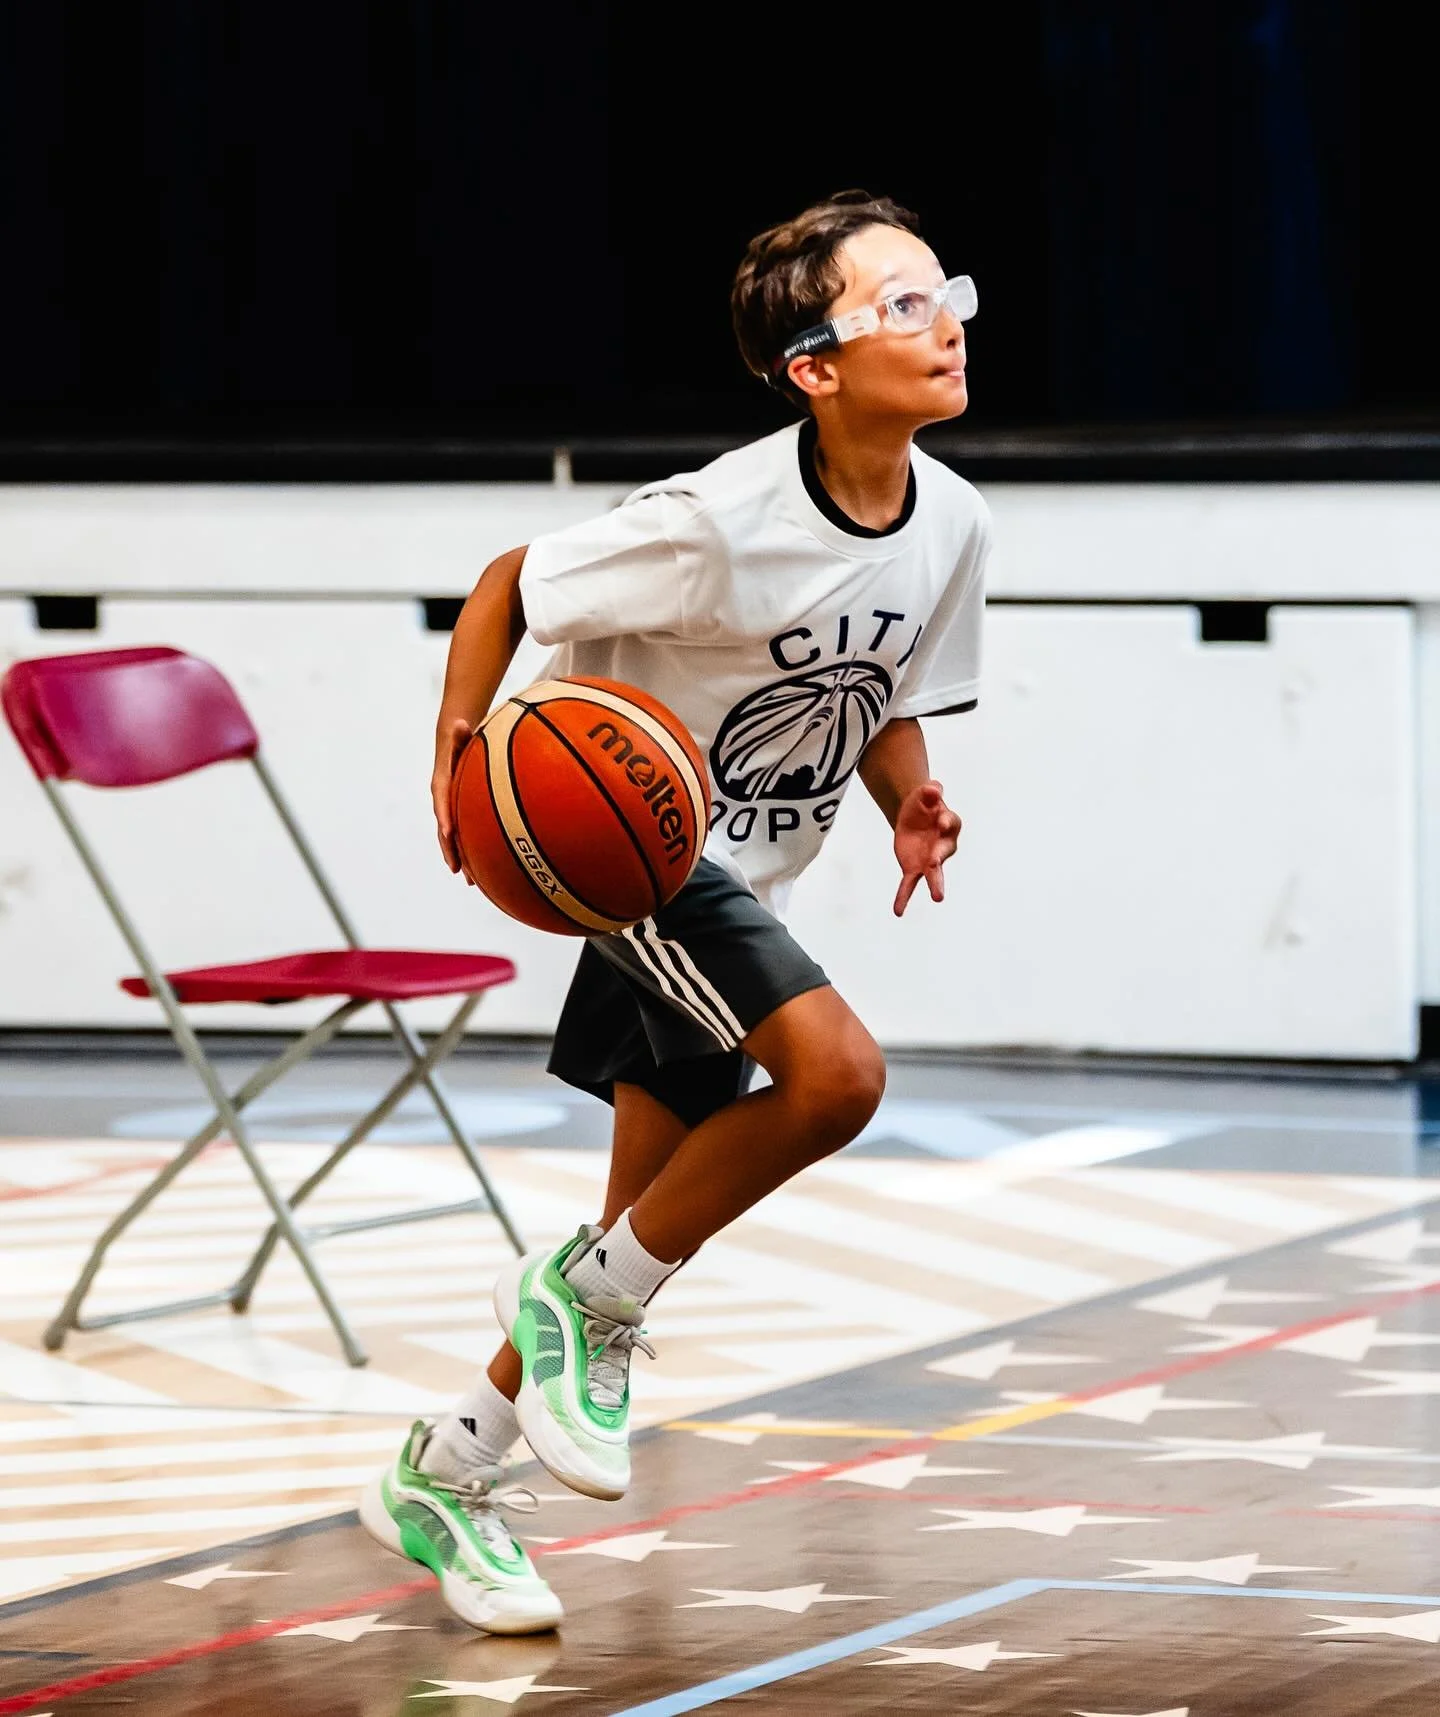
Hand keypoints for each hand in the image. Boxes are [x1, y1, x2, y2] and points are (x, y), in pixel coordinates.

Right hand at [432, 716, 475, 881]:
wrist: (453, 744)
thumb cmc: (460, 739)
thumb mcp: (460, 734)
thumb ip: (460, 732)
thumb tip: (459, 722)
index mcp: (442, 784)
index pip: (442, 803)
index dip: (444, 818)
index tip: (448, 832)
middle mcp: (443, 800)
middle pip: (445, 829)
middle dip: (451, 849)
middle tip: (457, 869)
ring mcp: (451, 809)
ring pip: (454, 838)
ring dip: (461, 858)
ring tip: (470, 880)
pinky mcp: (461, 813)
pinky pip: (465, 835)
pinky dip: (471, 851)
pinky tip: (484, 871)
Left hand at [892, 780, 961, 915]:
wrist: (913, 816)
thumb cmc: (924, 803)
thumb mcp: (924, 793)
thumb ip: (930, 790)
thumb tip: (932, 788)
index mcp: (949, 823)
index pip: (950, 822)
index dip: (945, 822)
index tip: (941, 822)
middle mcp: (943, 845)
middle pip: (943, 853)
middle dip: (939, 858)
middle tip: (936, 863)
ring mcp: (929, 860)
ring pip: (933, 874)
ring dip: (935, 885)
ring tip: (939, 897)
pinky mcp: (914, 868)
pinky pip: (909, 884)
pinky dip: (903, 897)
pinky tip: (898, 911)